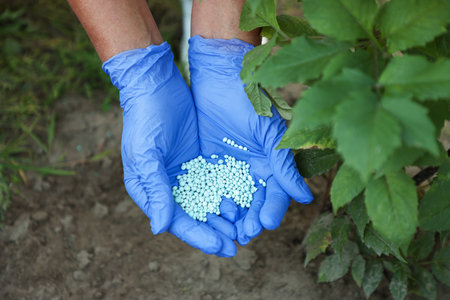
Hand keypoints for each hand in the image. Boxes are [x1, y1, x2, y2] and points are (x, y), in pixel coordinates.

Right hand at [103, 42, 236, 255]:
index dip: (199, 236)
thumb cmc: (144, 120)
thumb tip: (160, 229)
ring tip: (245, 229)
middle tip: (239, 244)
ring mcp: (186, 173)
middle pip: (195, 217)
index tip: (222, 247)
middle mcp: (169, 187)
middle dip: (216, 231)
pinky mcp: (201, 159)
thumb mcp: (147, 156)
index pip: (177, 221)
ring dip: (226, 217)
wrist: (156, 85)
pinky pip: (218, 182)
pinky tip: (245, 203)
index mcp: (150, 191)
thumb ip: (156, 190)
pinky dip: (230, 193)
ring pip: (209, 202)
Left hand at [188, 36, 312, 244]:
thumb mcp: (268, 131)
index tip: (265, 224)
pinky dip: (209, 203)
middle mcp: (252, 169)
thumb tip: (304, 198)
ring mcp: (229, 168)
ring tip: (225, 233)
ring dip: (230, 218)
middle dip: (249, 220)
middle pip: (253, 203)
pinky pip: (209, 188)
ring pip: (232, 200)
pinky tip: (207, 215)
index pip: (275, 193)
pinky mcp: (208, 163)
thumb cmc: (248, 97)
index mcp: (271, 162)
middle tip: (243, 234)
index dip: (272, 209)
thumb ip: (282, 163)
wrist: (217, 74)